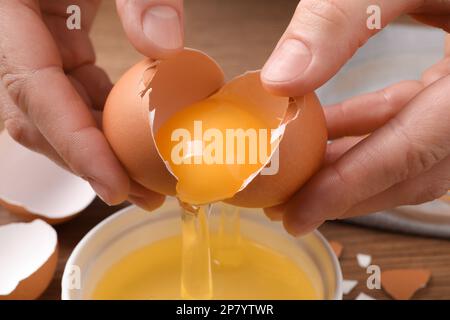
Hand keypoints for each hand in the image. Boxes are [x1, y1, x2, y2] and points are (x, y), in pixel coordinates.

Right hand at [0, 0, 183, 210]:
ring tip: (145, 179)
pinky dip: (102, 119)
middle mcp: (7, 34)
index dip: (75, 145)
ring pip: (54, 111)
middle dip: (88, 162)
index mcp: (6, 11)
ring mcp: (27, 41)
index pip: (33, 92)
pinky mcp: (50, 43)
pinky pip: (71, 91)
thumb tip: (165, 46)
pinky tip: (134, 137)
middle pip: (39, 117)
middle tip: (142, 194)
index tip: (115, 185)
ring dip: (98, 149)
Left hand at [261, 0, 449, 235]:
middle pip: (416, 170)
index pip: (416, 151)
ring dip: (356, 165)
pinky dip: (370, 131)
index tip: (300, 212)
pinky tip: (329, 130)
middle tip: (291, 208)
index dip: (354, 186)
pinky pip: (416, 123)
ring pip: (417, 154)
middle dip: (350, 192)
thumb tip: (278, 79)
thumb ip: (342, 18)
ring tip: (301, 175)